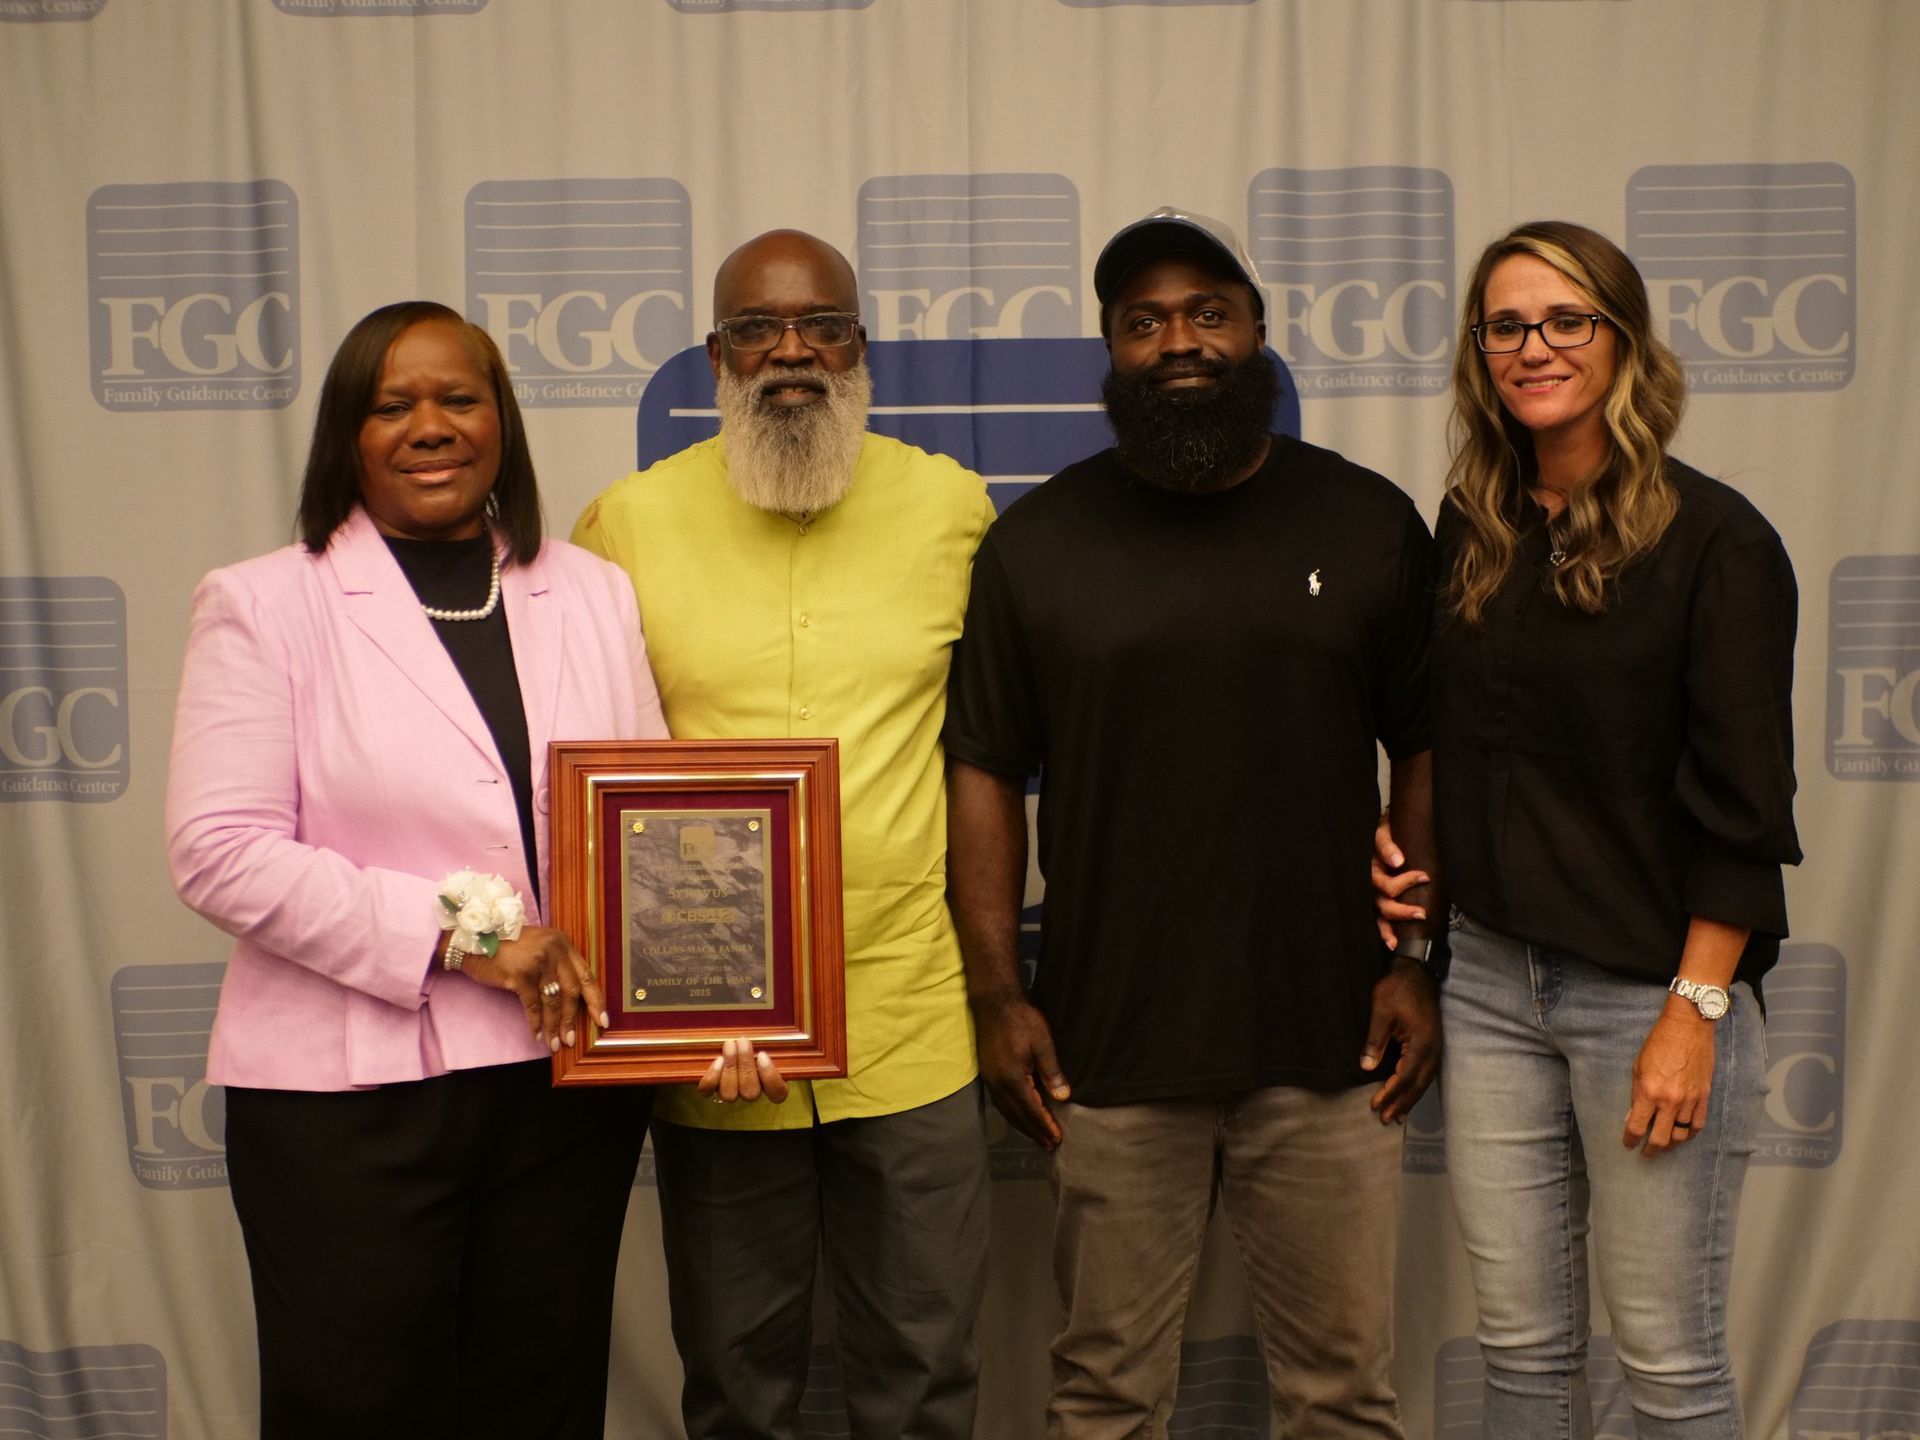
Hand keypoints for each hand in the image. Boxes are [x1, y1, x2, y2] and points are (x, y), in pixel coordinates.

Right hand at [457, 924, 605, 1053]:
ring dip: (554, 1026)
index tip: (602, 1020)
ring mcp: (537, 963)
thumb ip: (557, 964)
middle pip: (571, 992)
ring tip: (555, 1043)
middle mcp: (554, 951)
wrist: (474, 940)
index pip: (586, 975)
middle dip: (572, 1019)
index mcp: (562, 943)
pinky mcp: (520, 976)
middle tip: (571, 1039)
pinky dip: (535, 1023)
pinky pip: (532, 1006)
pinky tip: (537, 1035)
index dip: (596, 1000)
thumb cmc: (507, 946)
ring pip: (552, 1002)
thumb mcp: (539, 946)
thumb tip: (571, 999)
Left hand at [697, 1038, 789, 1104]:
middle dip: (746, 1066)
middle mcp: (750, 1091)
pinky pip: (708, 1090)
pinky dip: (712, 1077)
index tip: (762, 1055)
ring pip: (730, 1094)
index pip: (777, 1093)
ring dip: (730, 1068)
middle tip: (743, 1042)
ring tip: (730, 1045)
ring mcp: (730, 1092)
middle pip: (751, 1092)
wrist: (728, 1036)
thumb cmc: (752, 1035)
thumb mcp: (767, 1036)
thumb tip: (789, 1026)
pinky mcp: (710, 1089)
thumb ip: (772, 1040)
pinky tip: (717, 1060)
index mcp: (770, 1081)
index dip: (770, 1078)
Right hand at [972, 992, 1070, 1149]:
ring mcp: (990, 1080)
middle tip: (1049, 1146)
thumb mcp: (1042, 1043)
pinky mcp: (987, 1073)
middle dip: (1034, 1132)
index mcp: (1013, 1079)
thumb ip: (1051, 1072)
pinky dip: (1012, 1114)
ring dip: (1022, 1126)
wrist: (992, 1002)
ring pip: (1007, 1111)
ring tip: (1037, 1137)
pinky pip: (1000, 1102)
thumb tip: (1062, 1097)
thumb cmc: (1020, 1020)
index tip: (1057, 1139)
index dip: (1045, 1125)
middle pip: (1017, 1116)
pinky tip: (1019, 1115)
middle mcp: (998, 1084)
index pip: (1031, 1110)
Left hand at [1361, 957, 1440, 1123]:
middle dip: (1401, 1103)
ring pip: (1424, 1082)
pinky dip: (1415, 1087)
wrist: (1417, 973)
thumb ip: (1374, 1040)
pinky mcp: (1432, 1046)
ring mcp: (1435, 1048)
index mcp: (1421, 1043)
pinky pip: (1425, 1073)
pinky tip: (1407, 1095)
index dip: (1390, 1093)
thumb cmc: (1397, 990)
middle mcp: (1433, 1050)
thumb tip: (1366, 1068)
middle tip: (1385, 1120)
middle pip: (1418, 1085)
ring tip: (1396, 1116)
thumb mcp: (1381, 1012)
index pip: (1405, 1077)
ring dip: (1409, 1099)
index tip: (1375, 1106)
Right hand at [1370, 812, 1427, 947]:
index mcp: (1369, 865)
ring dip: (1393, 925)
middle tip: (1421, 913)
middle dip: (1401, 910)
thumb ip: (1389, 845)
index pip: (1385, 882)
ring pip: (1379, 913)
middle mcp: (1368, 882)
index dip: (1405, 882)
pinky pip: (1377, 920)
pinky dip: (1384, 932)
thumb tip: (1398, 862)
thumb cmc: (1388, 830)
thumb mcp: (1386, 831)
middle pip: (1381, 902)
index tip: (1425, 877)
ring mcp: (1371, 893)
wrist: (1385, 829)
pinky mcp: (1376, 901)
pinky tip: (1392, 943)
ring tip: (1407, 933)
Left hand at [1623, 1002, 1715, 1154]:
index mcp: (1649, 1092)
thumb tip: (1634, 1115)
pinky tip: (1683, 1135)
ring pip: (1681, 1135)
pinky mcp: (1704, 1097)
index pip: (1637, 1126)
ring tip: (1664, 1145)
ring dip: (1671, 1143)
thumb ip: (1637, 1094)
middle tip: (1646, 1153)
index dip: (1630, 1139)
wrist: (1688, 1028)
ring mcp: (1690, 1101)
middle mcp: (1670, 1101)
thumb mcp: (1638, 1067)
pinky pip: (1698, 1124)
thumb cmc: (1658, 1043)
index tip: (1628, 1144)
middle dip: (1651, 1150)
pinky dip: (1690, 1133)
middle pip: (1660, 1138)